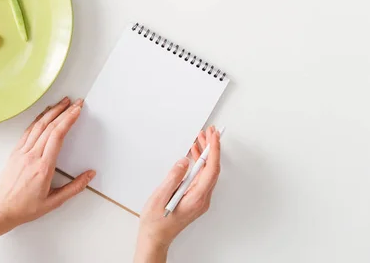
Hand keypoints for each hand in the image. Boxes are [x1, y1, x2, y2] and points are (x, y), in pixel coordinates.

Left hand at [0, 97, 94, 232]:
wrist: (1, 210)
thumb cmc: (26, 207)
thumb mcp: (55, 202)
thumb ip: (74, 187)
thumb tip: (90, 175)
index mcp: (43, 167)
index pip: (57, 136)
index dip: (68, 120)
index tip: (77, 110)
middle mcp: (32, 156)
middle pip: (50, 127)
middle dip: (64, 111)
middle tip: (75, 102)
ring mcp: (22, 152)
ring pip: (38, 126)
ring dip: (51, 111)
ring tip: (62, 103)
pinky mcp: (15, 152)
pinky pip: (28, 131)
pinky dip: (38, 119)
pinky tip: (44, 114)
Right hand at [135, 126, 220, 261]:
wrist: (155, 237)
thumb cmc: (156, 222)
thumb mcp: (160, 196)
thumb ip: (173, 177)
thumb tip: (184, 161)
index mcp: (196, 198)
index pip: (211, 170)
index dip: (214, 151)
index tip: (214, 137)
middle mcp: (202, 199)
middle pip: (212, 169)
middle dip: (212, 148)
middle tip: (209, 132)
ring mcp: (199, 199)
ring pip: (207, 172)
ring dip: (205, 155)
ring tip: (200, 139)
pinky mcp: (195, 198)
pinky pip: (201, 177)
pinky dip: (199, 164)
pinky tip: (194, 155)